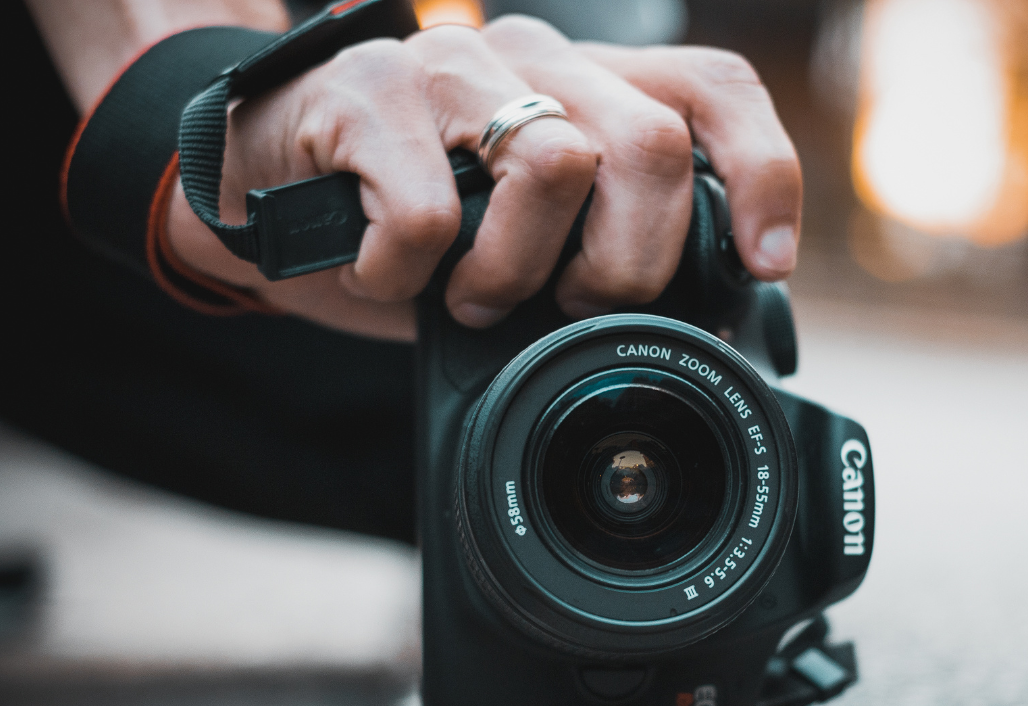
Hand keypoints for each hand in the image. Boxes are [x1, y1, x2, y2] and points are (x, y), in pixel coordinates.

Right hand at [166, 16, 801, 340]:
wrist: (266, 178)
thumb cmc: (414, 215)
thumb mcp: (531, 230)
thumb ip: (605, 245)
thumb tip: (700, 324)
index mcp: (590, 84)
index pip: (714, 91)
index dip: (760, 174)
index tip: (761, 263)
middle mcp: (534, 58)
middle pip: (650, 143)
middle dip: (627, 263)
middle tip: (572, 306)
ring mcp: (450, 67)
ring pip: (555, 165)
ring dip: (516, 273)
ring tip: (470, 297)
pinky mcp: (364, 95)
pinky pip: (426, 214)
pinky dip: (408, 278)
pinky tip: (386, 277)